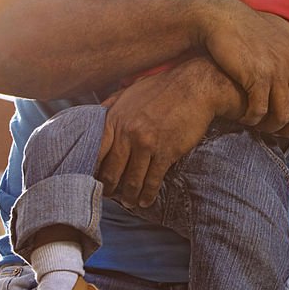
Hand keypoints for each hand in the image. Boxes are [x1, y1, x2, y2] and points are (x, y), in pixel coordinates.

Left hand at [95, 59, 240, 207]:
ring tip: (128, 202)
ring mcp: (148, 144)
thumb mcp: (131, 90)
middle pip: (112, 170)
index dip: (93, 169)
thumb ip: (111, 103)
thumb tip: (94, 113)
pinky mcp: (167, 152)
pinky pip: (153, 180)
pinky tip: (146, 201)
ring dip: (129, 195)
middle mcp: (128, 133)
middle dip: (109, 188)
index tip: (93, 178)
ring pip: (132, 179)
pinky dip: (148, 194)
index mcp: (116, 118)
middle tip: (108, 196)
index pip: (97, 152)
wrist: (195, 87)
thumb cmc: (162, 88)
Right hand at [201, 0, 288, 136]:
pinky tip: (245, 118)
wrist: (222, 18)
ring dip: (271, 127)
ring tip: (261, 127)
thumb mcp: (280, 25)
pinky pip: (260, 111)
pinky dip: (253, 119)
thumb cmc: (250, 23)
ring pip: (282, 115)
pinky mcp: (256, 77)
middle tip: (279, 134)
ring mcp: (276, 72)